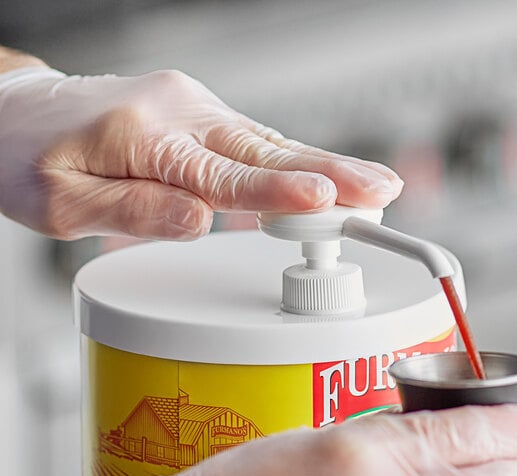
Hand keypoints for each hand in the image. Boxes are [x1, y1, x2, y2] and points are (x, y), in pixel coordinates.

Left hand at [0, 67, 401, 239]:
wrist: (16, 115)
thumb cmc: (28, 157)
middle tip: (381, 190)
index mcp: (144, 134)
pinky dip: (293, 167)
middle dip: (330, 174)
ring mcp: (194, 113)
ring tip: (371, 188)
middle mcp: (180, 114)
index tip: (327, 201)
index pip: (225, 174)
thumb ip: (133, 212)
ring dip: (323, 169)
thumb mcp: (60, 203)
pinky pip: (254, 147)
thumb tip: (200, 222)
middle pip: (267, 151)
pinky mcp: (199, 122)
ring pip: (269, 146)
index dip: (278, 193)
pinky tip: (324, 180)